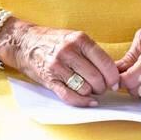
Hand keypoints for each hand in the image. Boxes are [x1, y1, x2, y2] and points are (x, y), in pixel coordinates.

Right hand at [0, 18, 119, 106]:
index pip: (105, 61)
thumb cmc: (53, 41)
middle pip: (96, 77)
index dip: (113, 75)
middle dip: (103, 87)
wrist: (24, 42)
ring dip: (92, 93)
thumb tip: (112, 70)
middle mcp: (68, 52)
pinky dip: (82, 102)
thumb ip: (91, 51)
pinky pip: (69, 95)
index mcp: (80, 39)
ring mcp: (57, 66)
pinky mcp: (49, 80)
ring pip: (84, 87)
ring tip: (92, 90)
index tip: (116, 83)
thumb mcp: (74, 38)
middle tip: (104, 88)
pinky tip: (89, 102)